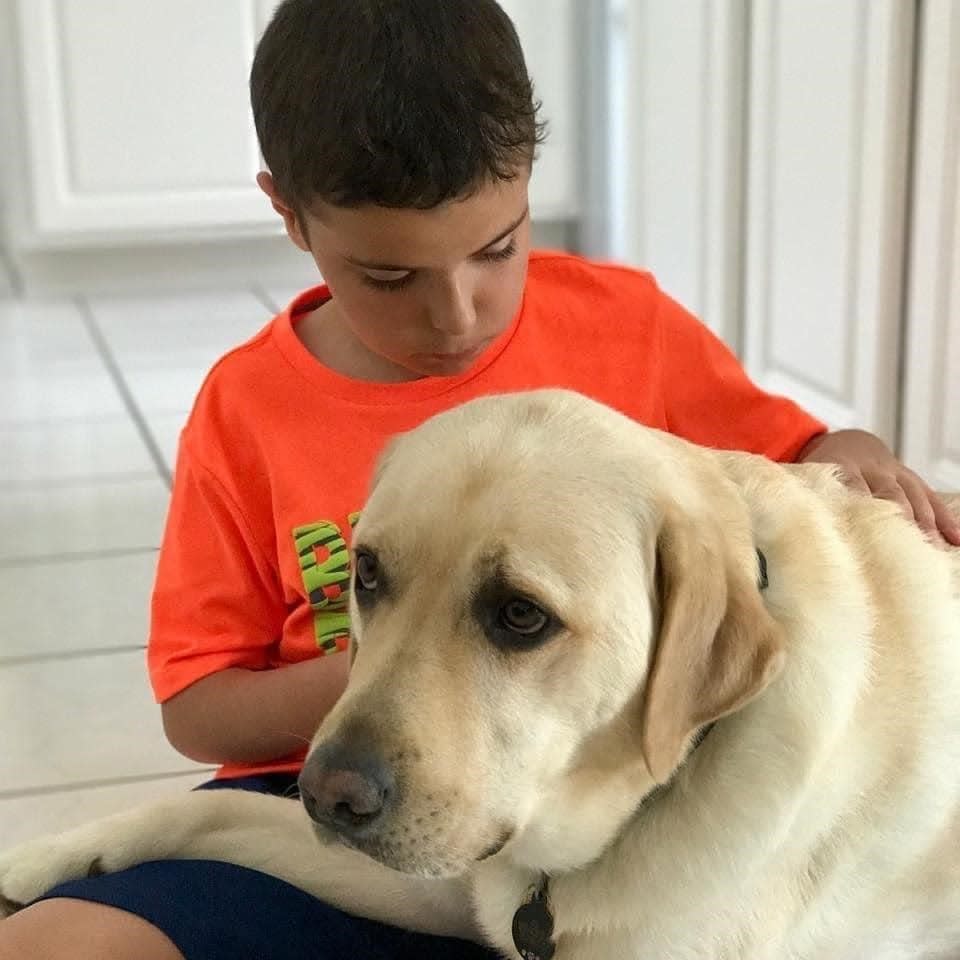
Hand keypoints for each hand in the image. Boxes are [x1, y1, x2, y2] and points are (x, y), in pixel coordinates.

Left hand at [798, 429, 959, 545]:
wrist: (845, 443)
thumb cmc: (817, 472)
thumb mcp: (802, 478)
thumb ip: (796, 498)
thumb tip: (775, 528)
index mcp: (837, 467)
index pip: (847, 487)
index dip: (854, 508)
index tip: (855, 534)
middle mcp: (869, 468)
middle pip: (886, 493)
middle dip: (896, 519)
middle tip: (901, 547)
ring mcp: (893, 473)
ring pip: (911, 496)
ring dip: (923, 523)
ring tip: (932, 551)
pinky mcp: (910, 479)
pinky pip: (930, 497)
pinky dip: (944, 519)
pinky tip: (956, 541)